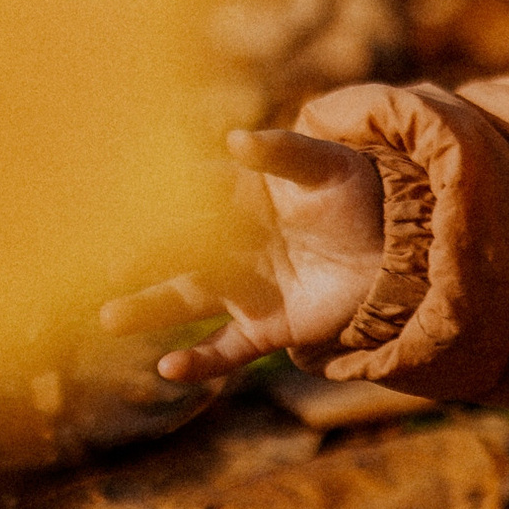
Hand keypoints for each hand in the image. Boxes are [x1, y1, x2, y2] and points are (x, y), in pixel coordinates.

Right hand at [100, 128, 386, 385]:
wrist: (403, 247)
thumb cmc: (362, 194)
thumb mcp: (328, 166)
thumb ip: (284, 153)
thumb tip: (235, 139)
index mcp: (240, 197)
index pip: (191, 195)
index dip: (158, 197)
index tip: (117, 200)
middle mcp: (233, 244)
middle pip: (179, 250)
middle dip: (143, 255)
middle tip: (105, 262)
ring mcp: (247, 288)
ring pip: (188, 298)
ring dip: (149, 307)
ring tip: (109, 318)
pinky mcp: (268, 327)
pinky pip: (227, 349)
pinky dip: (199, 362)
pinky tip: (169, 370)